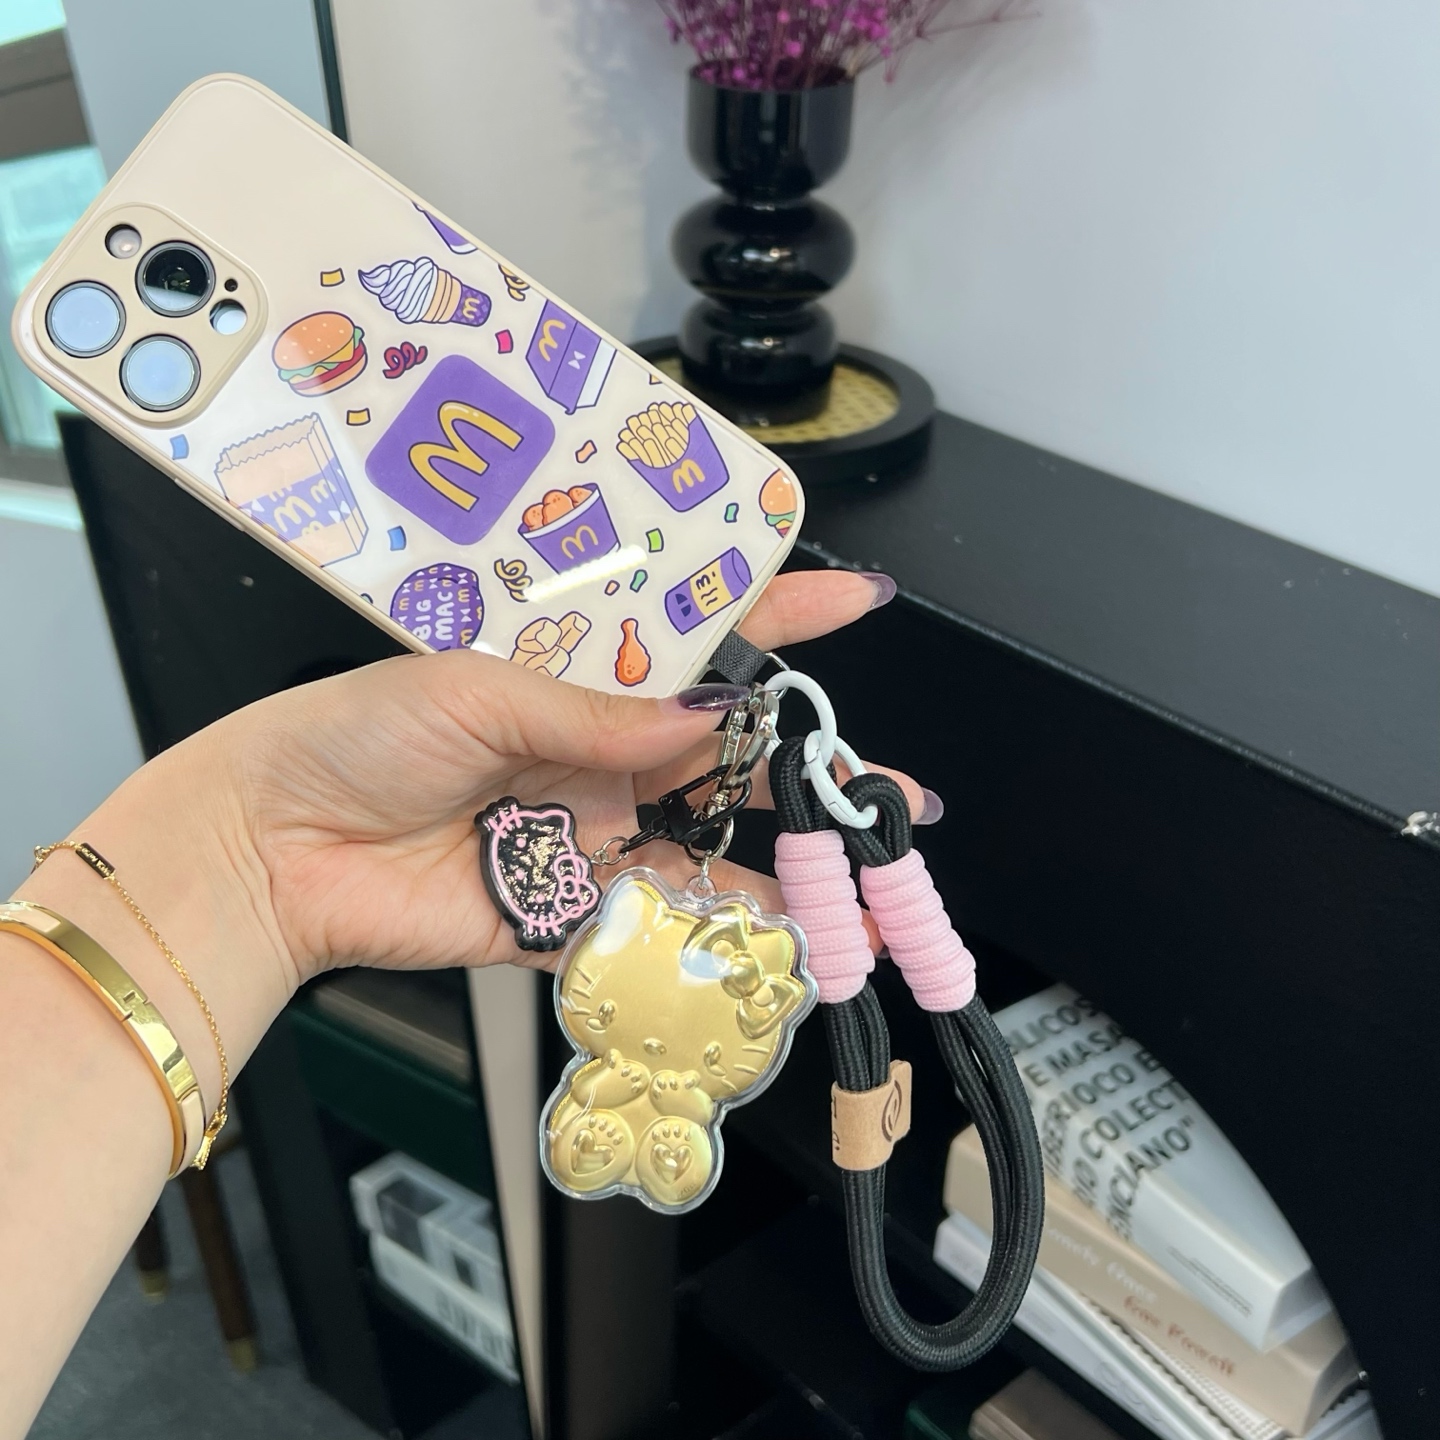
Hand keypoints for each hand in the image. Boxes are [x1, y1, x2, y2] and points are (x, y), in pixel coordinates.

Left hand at [19, 570, 923, 1075]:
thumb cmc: (354, 734)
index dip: (779, 617)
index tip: (857, 603)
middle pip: (724, 756)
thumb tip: (698, 722)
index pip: (697, 637)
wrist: (270, 845)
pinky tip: (782, 936)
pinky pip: (651, 917)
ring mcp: (584, 831)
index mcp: (576, 678)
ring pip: (706, 842)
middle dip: (810, 768)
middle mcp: (595, 752)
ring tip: (862, 880)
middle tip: (889, 790)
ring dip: (783, 862)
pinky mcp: (562, 908)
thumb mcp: (474, 690)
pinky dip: (715, 929)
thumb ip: (590, 713)